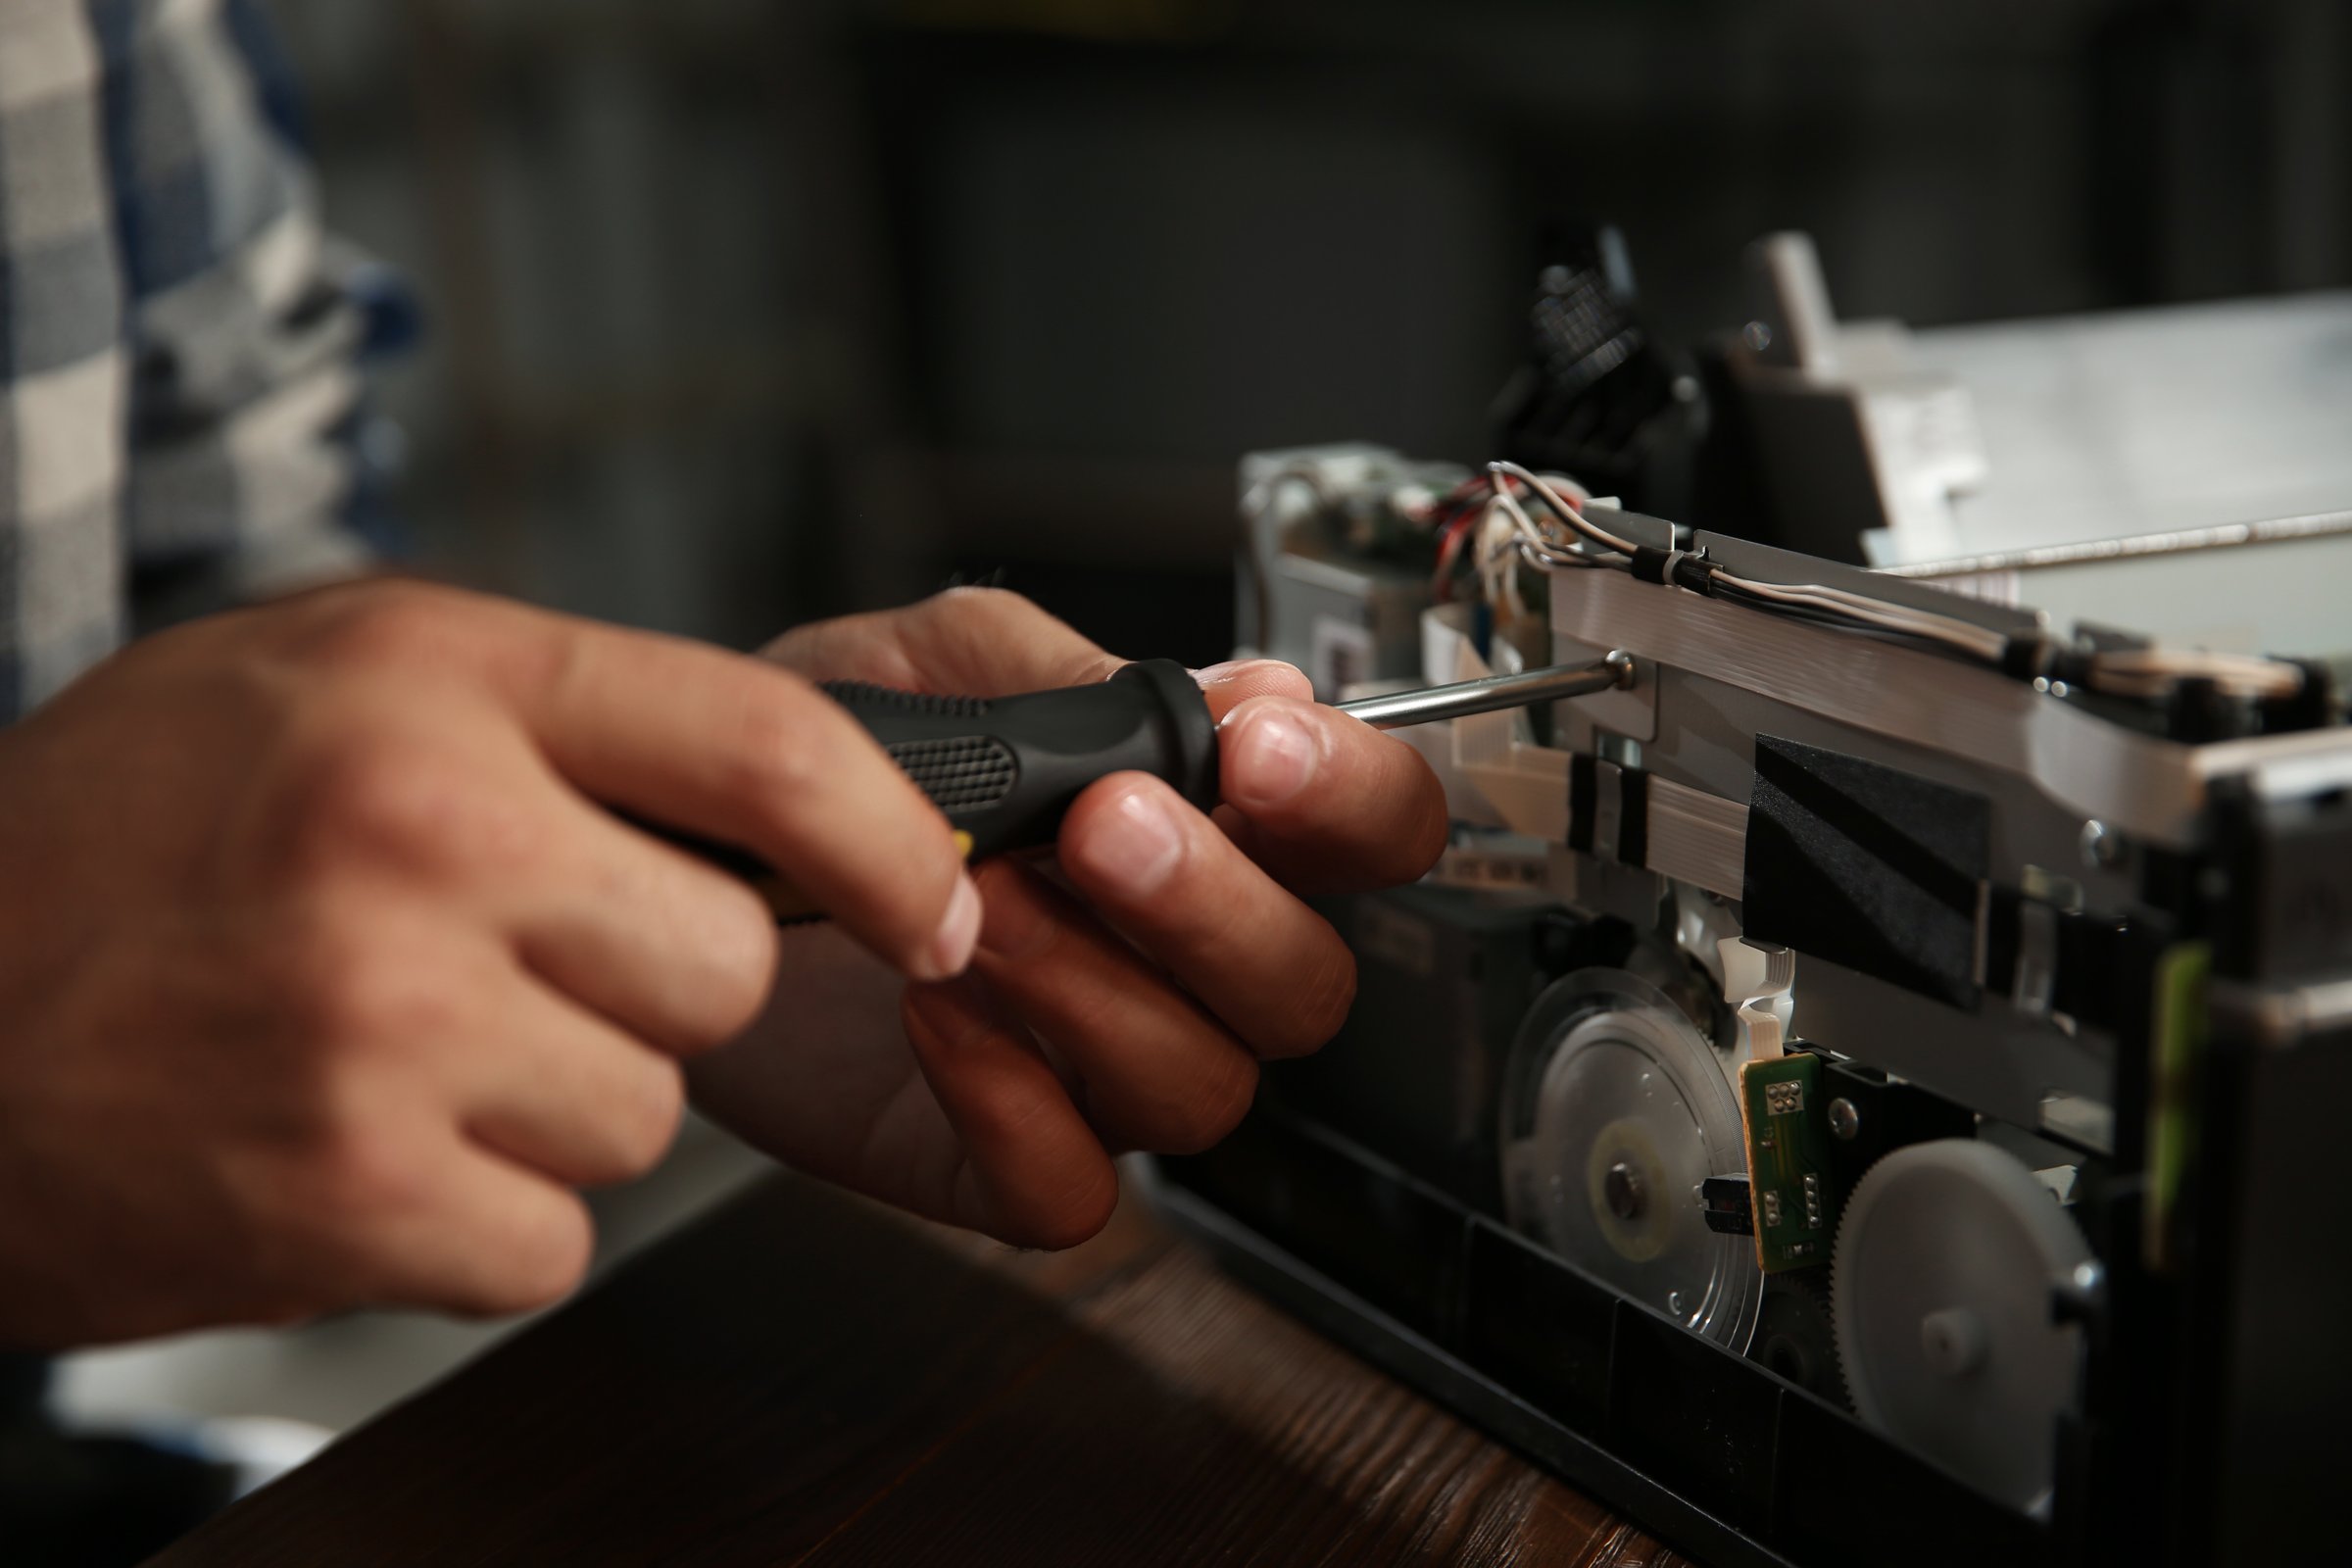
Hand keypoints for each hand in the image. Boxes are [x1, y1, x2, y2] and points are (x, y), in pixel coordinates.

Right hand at [0, 581, 982, 1346]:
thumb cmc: (112, 841)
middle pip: (724, 963)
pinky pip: (553, 1234)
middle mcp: (422, 832)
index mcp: (434, 681)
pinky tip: (356, 1144)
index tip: (935, 903)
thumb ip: (545, 714)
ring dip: (554, 1106)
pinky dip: (478, 1216)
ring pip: (646, 1111)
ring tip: (393, 1050)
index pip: (766, 742)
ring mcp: (386, 1020)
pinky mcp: (352, 1192)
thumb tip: (774, 795)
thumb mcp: (319, 682)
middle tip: (508, 972)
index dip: (890, 837)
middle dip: (652, 990)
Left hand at [690, 588, 1447, 1248]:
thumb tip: (1243, 690)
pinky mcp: (990, 1159)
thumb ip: (1075, 672)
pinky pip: (1072, 1189)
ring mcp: (1093, 1070)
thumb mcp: (931, 661)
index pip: (1370, 833)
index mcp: (1202, 825)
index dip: (1355, 804)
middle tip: (1102, 829)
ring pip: (1202, 1089)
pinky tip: (932, 1010)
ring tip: (978, 904)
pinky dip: (1015, 1107)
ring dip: (1099, 992)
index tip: (1264, 756)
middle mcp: (1175, 961)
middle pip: (1307, 987)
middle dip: (1216, 907)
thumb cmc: (819, 755)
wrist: (667, 854)